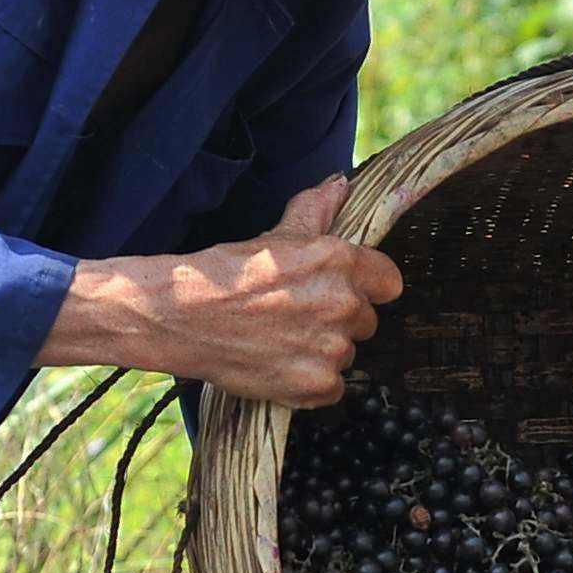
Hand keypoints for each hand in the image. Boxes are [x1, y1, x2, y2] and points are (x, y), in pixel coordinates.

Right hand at [45, 176, 403, 404]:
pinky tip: (281, 365)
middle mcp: (344, 304)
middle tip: (297, 315)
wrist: (184, 315)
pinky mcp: (316, 385)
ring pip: (347, 354)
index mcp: (341, 261)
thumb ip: (316, 211)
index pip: (389, 282)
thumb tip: (340, 184)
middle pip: (366, 320)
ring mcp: (332, 348)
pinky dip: (311, 383)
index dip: (366, 287)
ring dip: (323, 351)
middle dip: (340, 320)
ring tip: (282, 339)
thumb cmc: (228, 273)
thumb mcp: (276, 236)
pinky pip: (332, 388)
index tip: (342, 291)